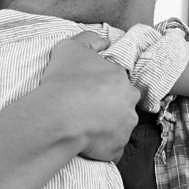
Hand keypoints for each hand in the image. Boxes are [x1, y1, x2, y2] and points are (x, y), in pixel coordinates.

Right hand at [41, 31, 138, 161]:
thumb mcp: (71, 47)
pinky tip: (87, 143)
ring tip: (84, 127)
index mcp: (121, 78)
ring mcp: (125, 127)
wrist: (59, 115)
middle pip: (122, 104)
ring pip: (120, 126)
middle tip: (86, 110)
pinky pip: (112, 149)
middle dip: (110, 107)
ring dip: (108, 127)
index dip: (101, 86)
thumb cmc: (64, 80)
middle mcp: (129, 103)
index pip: (117, 81)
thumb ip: (89, 40)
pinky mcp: (116, 148)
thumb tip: (104, 41)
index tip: (86, 91)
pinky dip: (103, 147)